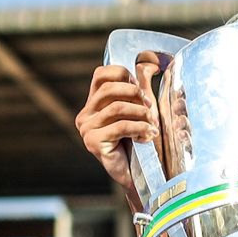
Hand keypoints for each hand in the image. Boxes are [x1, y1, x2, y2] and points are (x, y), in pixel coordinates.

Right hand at [75, 52, 162, 198]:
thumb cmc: (140, 140)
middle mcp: (85, 115)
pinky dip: (140, 128)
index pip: (100, 74)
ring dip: (141, 113)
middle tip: (149, 107)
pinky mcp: (92, 142)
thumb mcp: (140, 109)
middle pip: (108, 88)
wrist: (139, 174)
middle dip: (134, 93)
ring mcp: (86, 129)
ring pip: (116, 107)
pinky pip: (120, 126)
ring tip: (152, 123)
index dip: (122, 74)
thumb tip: (152, 62)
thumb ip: (141, 87)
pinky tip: (149, 134)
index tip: (140, 89)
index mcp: (93, 104)